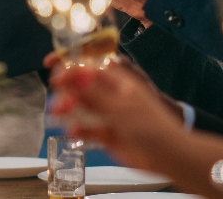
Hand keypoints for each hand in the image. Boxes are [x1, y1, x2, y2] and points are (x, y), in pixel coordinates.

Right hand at [49, 62, 222, 194]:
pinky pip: (88, 129)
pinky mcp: (108, 134)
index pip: (90, 66)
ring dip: (69, 109)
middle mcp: (113, 96)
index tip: (53, 69)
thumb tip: (71, 74)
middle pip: (83, 87)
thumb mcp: (119, 106)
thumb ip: (93, 93)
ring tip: (57, 114)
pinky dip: (79, 129)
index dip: (71, 66)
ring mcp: (110, 115)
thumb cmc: (152, 126)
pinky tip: (72, 131)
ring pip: (83, 107)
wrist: (169, 156)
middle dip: (67, 90)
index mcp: (119, 81)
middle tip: (55, 98)